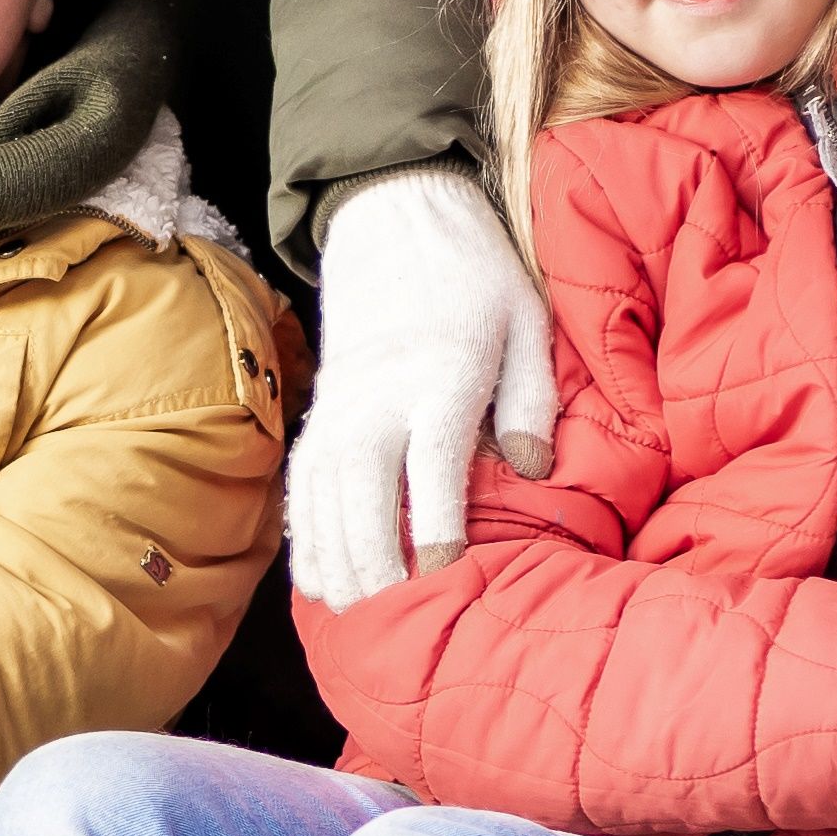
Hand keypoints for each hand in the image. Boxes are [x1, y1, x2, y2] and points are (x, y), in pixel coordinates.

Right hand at [288, 169, 556, 605]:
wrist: (395, 214)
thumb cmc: (475, 272)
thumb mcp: (527, 319)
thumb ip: (531, 399)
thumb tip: (533, 469)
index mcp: (439, 376)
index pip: (431, 468)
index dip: (436, 530)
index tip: (446, 579)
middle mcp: (379, 396)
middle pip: (361, 494)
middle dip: (374, 563)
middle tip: (392, 621)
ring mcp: (341, 404)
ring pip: (322, 496)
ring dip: (333, 558)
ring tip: (351, 617)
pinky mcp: (321, 407)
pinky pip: (303, 481)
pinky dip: (305, 533)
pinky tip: (318, 577)